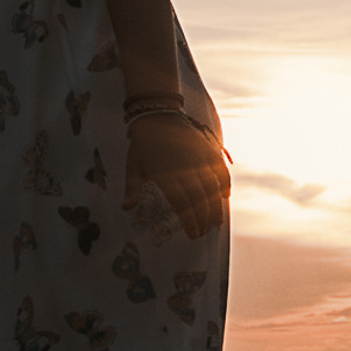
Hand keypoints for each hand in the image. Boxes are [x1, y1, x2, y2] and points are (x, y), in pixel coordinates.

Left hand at [123, 112, 229, 240]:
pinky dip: (225, 184)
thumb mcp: (132, 167)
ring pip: (212, 188)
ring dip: (215, 207)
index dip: (190, 221)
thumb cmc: (141, 145)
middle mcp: (184, 168)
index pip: (182, 204)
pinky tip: (225, 197)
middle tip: (204, 232)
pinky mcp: (207, 150)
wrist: (156, 115)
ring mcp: (198, 158)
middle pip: (199, 199)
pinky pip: (220, 170)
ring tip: (215, 222)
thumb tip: (126, 208)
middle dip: (203, 219)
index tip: (194, 234)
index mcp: (165, 175)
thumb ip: (132, 189)